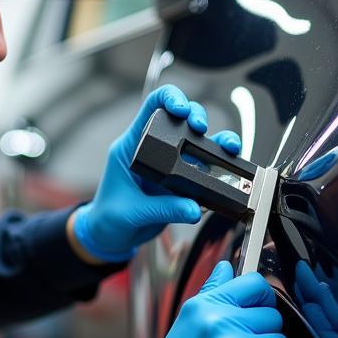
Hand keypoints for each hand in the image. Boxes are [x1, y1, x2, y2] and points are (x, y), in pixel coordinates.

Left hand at [71, 86, 241, 262]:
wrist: (112, 238)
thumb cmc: (109, 218)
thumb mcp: (132, 212)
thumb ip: (163, 209)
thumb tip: (193, 208)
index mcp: (132, 146)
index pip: (151, 107)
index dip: (169, 99)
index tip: (182, 110)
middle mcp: (154, 150)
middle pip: (181, 119)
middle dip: (197, 117)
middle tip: (201, 128)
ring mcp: (170, 165)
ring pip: (199, 143)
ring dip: (217, 141)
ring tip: (228, 148)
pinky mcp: (181, 183)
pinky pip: (205, 171)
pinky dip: (219, 168)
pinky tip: (227, 172)